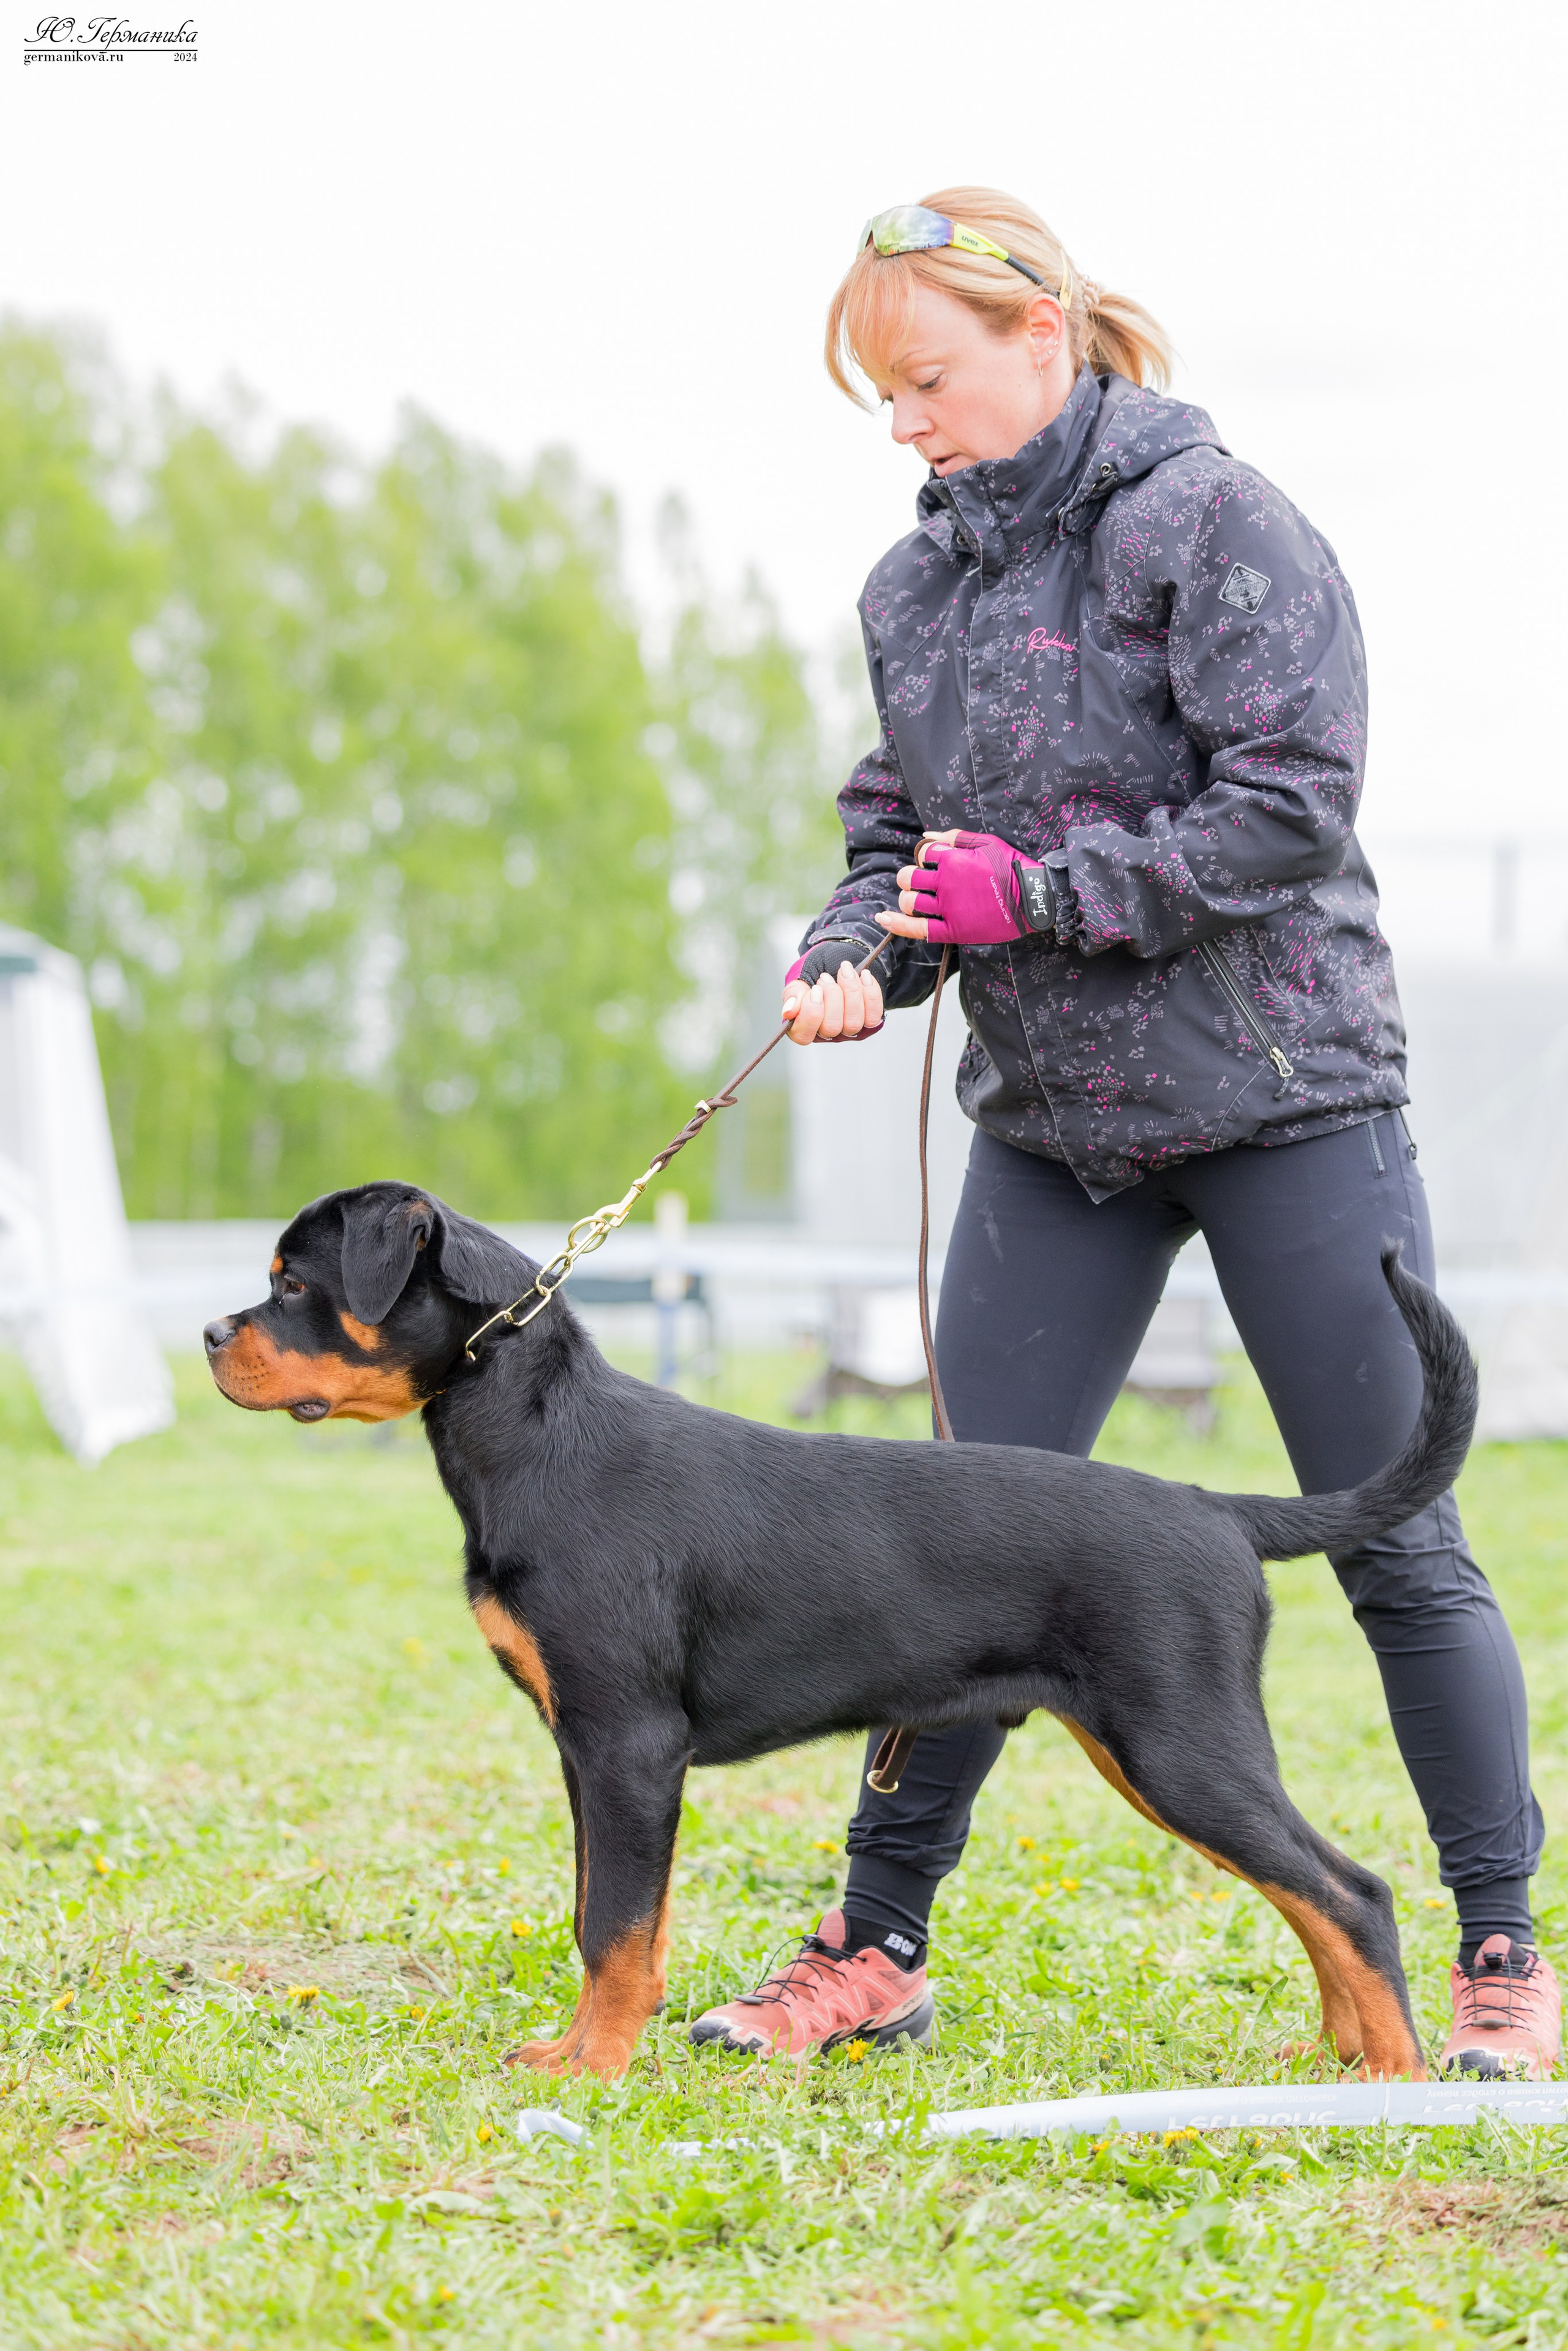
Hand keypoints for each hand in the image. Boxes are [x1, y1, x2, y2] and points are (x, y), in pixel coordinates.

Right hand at [781, 952, 884, 1044]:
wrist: (840, 959)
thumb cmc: (816, 972)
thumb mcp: (799, 978)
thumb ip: (793, 994)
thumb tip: (788, 1011)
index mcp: (804, 1026)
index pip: (803, 1035)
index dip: (810, 1014)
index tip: (815, 989)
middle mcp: (826, 1033)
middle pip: (831, 1028)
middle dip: (831, 997)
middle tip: (825, 977)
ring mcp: (849, 1029)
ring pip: (853, 1023)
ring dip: (850, 991)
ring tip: (844, 970)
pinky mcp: (869, 1021)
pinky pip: (873, 1014)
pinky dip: (870, 991)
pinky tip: (863, 975)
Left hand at [877, 829, 1052, 945]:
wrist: (1034, 899)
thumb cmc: (1011, 867)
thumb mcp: (986, 843)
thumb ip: (955, 837)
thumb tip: (927, 835)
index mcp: (953, 858)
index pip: (923, 853)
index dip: (926, 857)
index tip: (936, 863)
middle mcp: (946, 882)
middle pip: (909, 877)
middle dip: (909, 877)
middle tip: (919, 882)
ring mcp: (948, 907)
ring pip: (909, 901)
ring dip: (907, 898)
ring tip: (914, 899)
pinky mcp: (953, 929)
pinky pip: (917, 929)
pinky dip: (897, 924)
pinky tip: (883, 918)